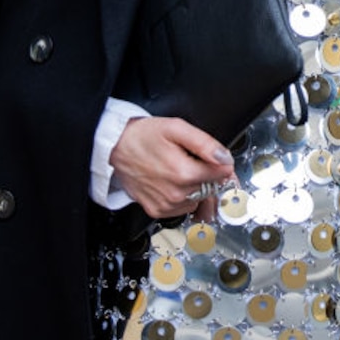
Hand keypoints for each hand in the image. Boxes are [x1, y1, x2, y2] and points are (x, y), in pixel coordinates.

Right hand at [109, 116, 234, 219]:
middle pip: (211, 188)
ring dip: (197, 188)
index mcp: (182, 172)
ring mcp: (166, 205)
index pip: (222, 175)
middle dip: (210, 176)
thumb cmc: (142, 136)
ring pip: (199, 200)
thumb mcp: (176, 128)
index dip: (224, 165)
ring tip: (181, 171)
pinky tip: (173, 183)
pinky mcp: (157, 211)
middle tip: (196, 162)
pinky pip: (183, 208)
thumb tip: (224, 157)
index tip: (220, 160)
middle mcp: (175, 193)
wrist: (115, 148)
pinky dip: (183, 197)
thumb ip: (204, 143)